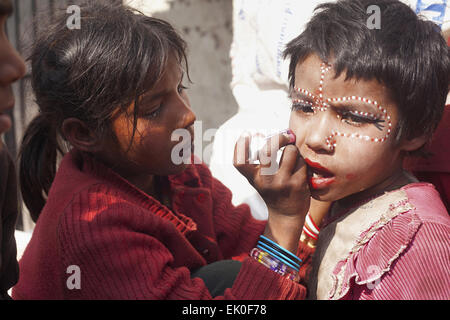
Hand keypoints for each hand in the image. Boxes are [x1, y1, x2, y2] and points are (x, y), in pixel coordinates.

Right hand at [233, 130, 309, 252]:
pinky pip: (302, 161)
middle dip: (279, 138)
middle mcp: (265, 181)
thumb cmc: (273, 191)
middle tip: (286, 136)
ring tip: (292, 159)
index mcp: (253, 178)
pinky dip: (302, 162)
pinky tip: (300, 170)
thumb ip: (261, 160)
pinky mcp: (298, 184)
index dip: (240, 147)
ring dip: (293, 151)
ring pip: (290, 151)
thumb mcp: (260, 179)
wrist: (286, 216)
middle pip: (268, 150)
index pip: (240, 162)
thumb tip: (276, 134)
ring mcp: (282, 182)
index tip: (246, 134)